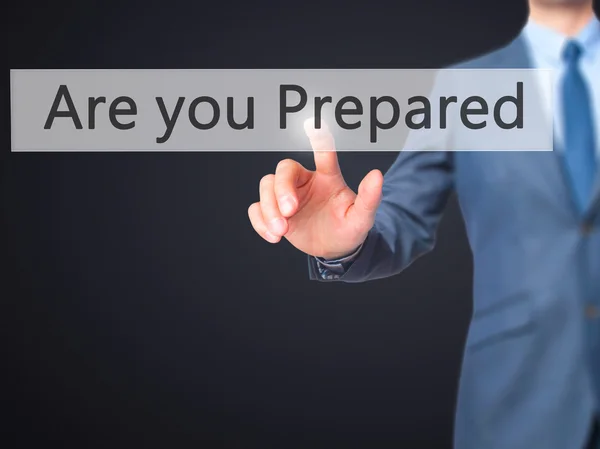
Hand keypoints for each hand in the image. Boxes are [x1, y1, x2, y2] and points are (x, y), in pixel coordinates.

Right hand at [248, 119, 382, 258]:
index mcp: (327, 178)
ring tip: (281, 232)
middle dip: (282, 190)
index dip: (318, 138)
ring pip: (266, 186)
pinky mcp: (274, 212)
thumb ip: (370, 198)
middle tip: (289, 213)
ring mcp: (286, 196)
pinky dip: (260, 221)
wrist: (335, 250)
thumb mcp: (362, 217)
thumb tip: (377, 175)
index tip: (312, 123)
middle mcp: (304, 182)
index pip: (323, 153)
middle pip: (284, 170)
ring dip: (269, 209)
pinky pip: (256, 208)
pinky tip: (274, 237)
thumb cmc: (349, 228)